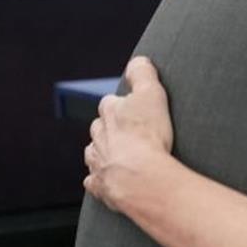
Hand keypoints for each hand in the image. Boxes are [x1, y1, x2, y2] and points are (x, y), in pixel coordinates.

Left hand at [83, 56, 174, 211]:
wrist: (141, 178)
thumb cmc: (148, 136)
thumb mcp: (151, 94)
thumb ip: (143, 74)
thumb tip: (137, 61)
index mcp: (110, 113)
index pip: (111, 102)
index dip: (123, 104)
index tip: (134, 107)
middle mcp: (98, 136)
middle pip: (99, 127)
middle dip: (110, 127)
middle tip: (129, 131)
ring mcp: (98, 162)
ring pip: (94, 152)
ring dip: (104, 151)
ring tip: (120, 154)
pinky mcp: (100, 185)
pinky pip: (95, 181)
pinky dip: (100, 179)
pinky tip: (109, 179)